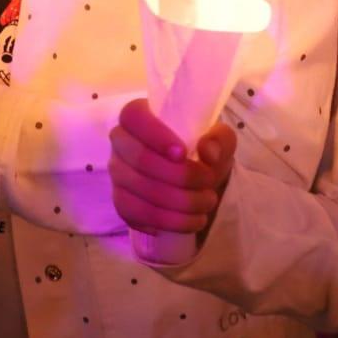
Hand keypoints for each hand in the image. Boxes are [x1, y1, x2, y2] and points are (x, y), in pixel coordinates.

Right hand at [109, 98, 235, 235]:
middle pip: (138, 158)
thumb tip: (208, 152)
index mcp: (139, 116)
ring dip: (178, 203)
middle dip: (179, 176)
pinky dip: (166, 222)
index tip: (183, 153)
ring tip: (206, 204)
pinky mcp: (120, 201)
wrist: (195, 179)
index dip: (156, 135)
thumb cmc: (201, 150)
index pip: (133, 117)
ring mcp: (118, 173)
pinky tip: (189, 221)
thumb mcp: (219, 139)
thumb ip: (219, 139)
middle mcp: (121, 142)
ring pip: (138, 190)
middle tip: (208, 183)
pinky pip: (134, 214)